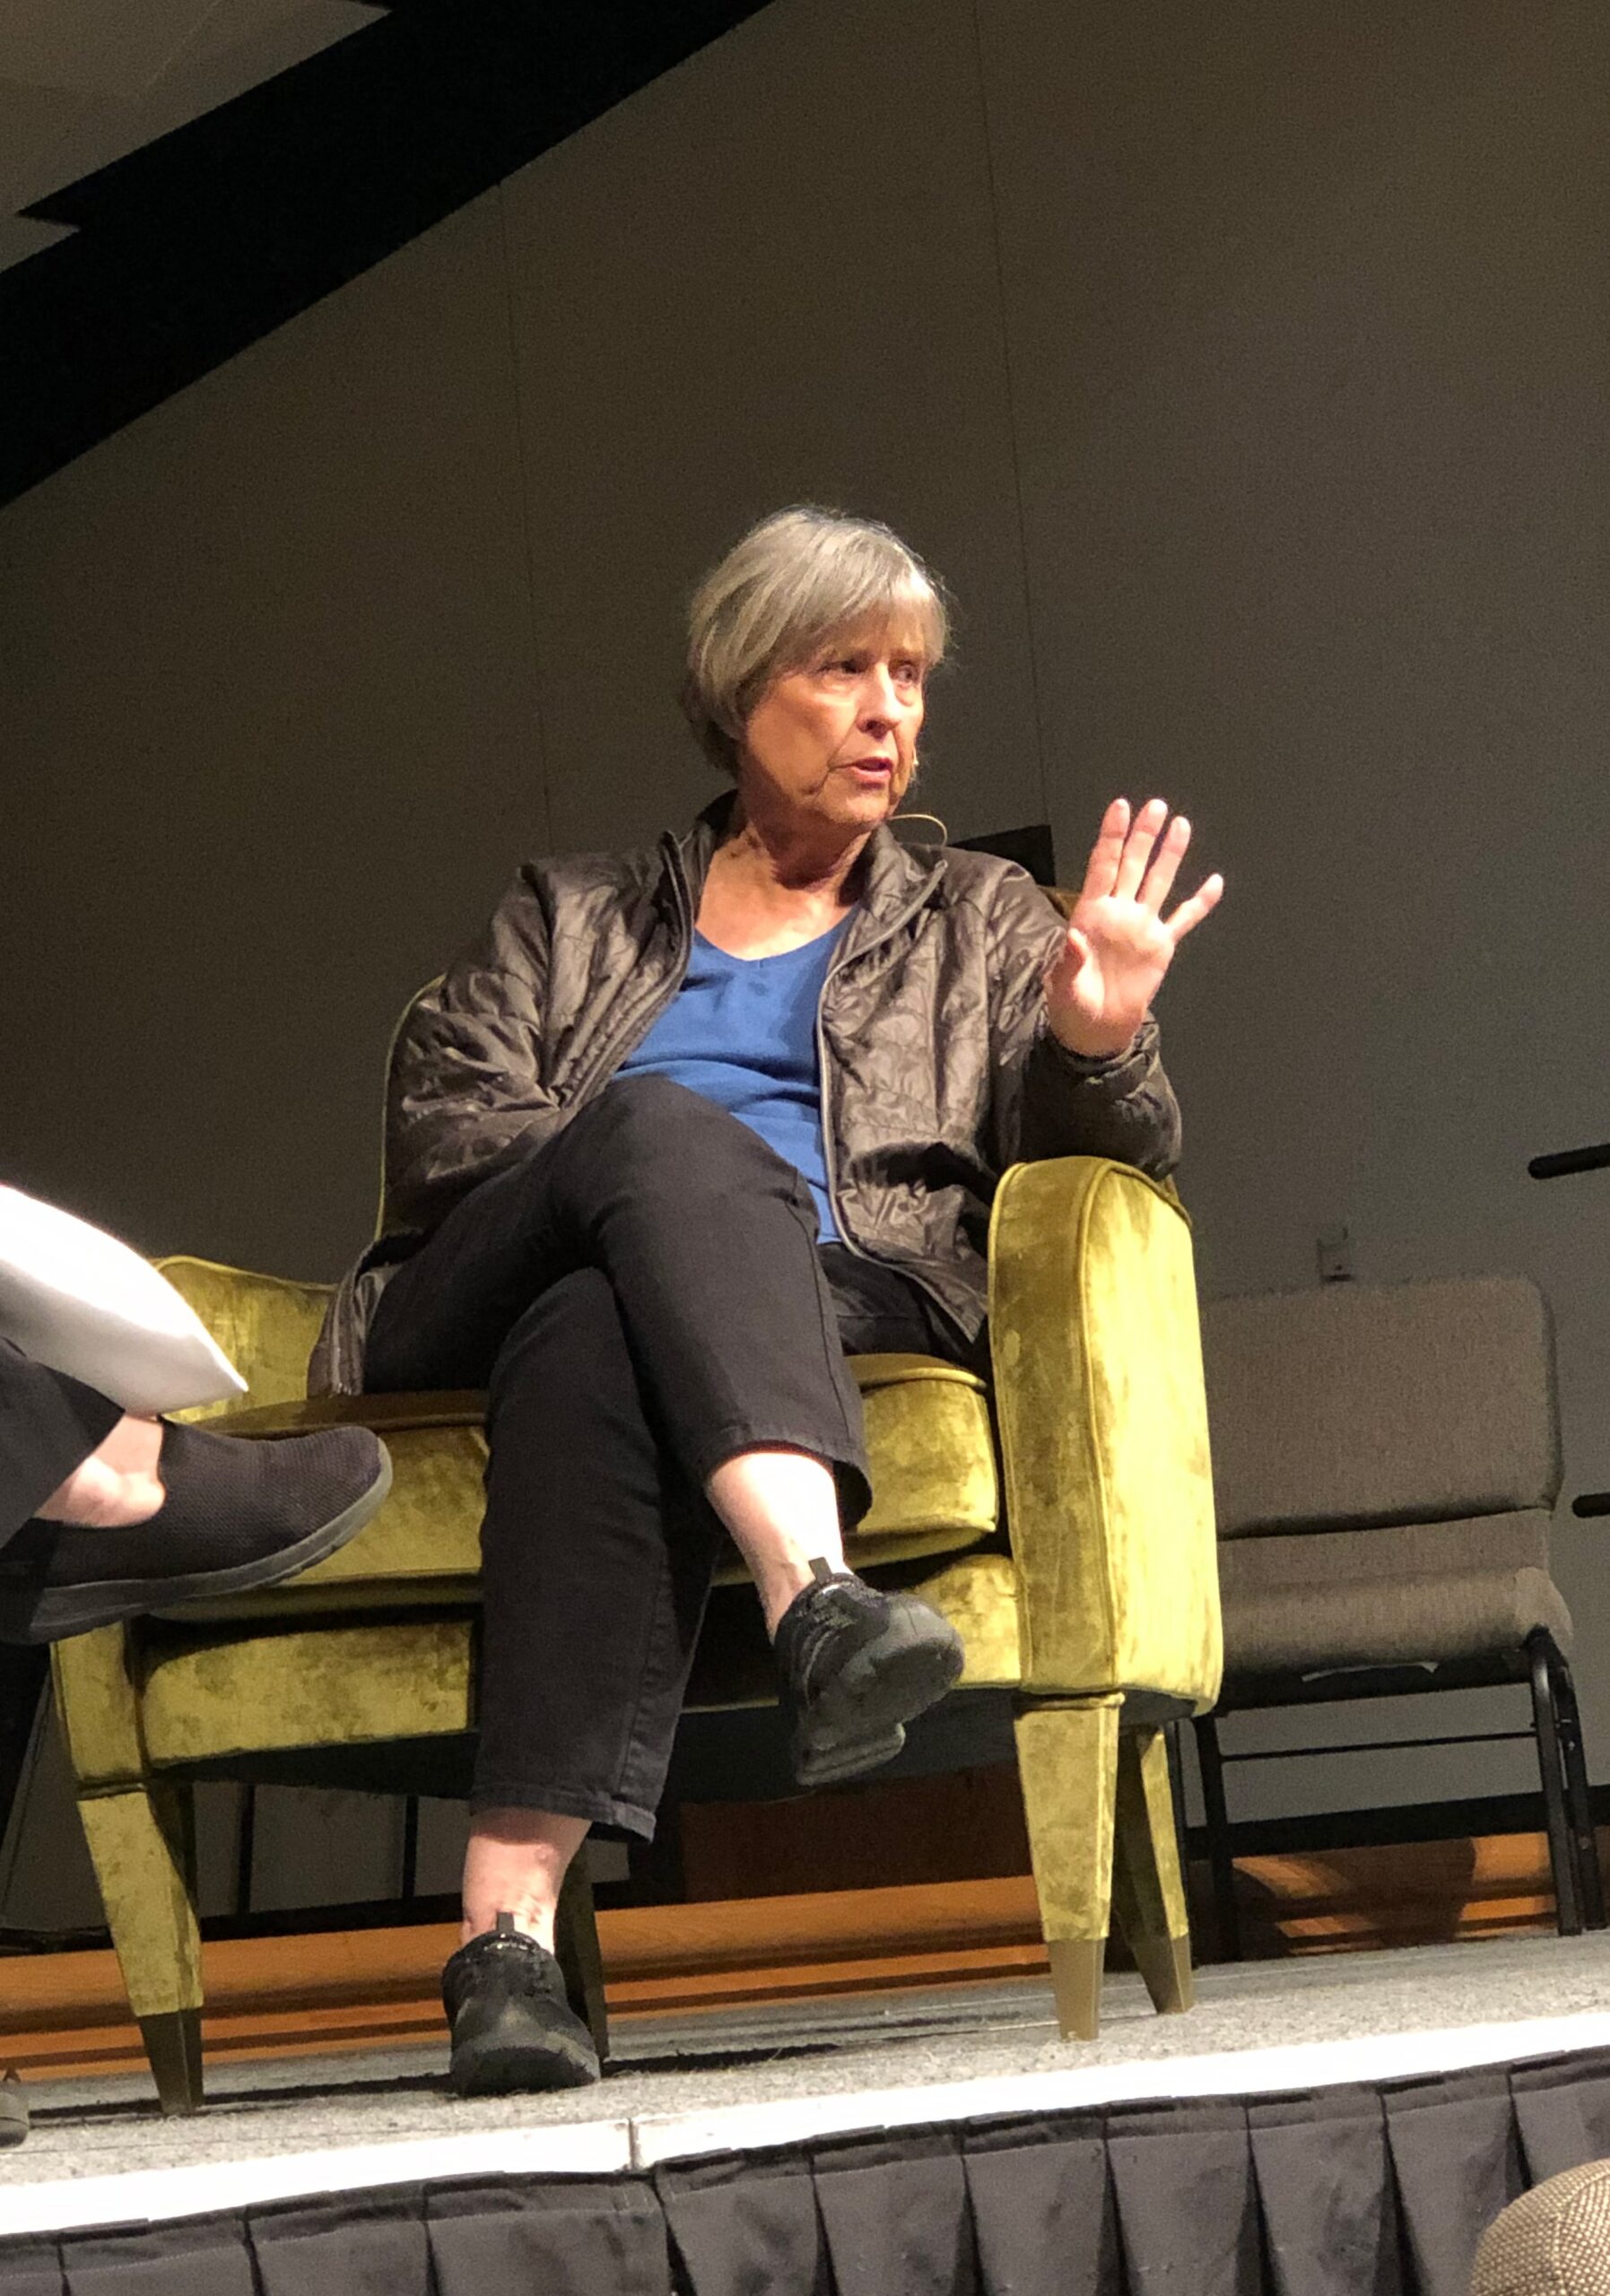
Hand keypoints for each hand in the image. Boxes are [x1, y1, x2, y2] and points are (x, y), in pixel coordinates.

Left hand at [1046, 797, 1222, 1056]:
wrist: (1095, 1030)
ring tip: (1181, 825)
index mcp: (1091, 915)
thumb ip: (1067, 960)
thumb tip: (1073, 938)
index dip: (1111, 836)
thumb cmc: (1071, 1005)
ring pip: (1159, 882)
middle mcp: (1119, 913)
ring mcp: (1141, 927)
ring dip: (1169, 855)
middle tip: (1155, 807)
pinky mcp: (1160, 946)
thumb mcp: (1062, 985)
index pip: (1103, 866)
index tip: (1120, 808)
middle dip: (1144, 836)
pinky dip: (1200, 903)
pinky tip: (1214, 883)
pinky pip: (1184, 919)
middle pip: (1133, 865)